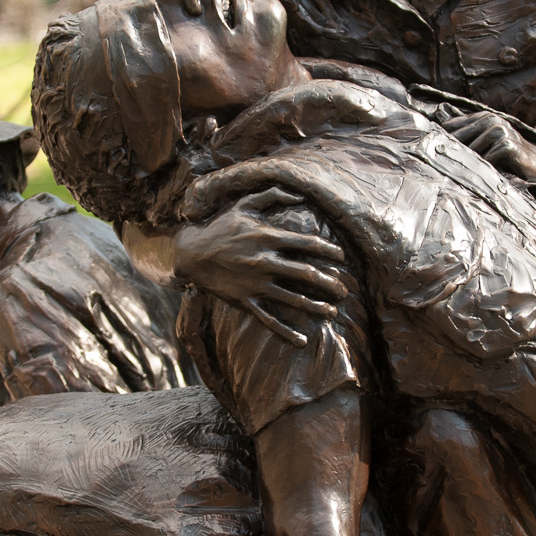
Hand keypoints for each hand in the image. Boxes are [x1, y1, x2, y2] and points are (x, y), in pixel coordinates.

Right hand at [173, 188, 347, 346]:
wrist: (190, 253)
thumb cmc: (220, 226)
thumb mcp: (244, 204)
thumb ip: (272, 195)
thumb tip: (299, 194)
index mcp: (268, 237)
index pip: (308, 244)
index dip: (329, 251)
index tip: (342, 257)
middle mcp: (265, 262)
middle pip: (306, 274)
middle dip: (330, 283)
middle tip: (344, 290)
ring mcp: (255, 284)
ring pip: (293, 299)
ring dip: (316, 307)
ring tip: (332, 312)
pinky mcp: (245, 301)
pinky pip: (268, 320)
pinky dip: (286, 332)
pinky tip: (302, 341)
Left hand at [441, 110, 535, 183]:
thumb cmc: (515, 160)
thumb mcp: (490, 147)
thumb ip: (469, 138)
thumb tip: (439, 129)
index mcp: (484, 117)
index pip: (450, 128)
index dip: (440, 143)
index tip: (428, 157)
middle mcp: (490, 120)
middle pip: (456, 141)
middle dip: (450, 157)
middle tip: (441, 173)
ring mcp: (498, 130)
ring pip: (469, 154)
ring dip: (470, 168)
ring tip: (475, 178)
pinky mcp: (505, 144)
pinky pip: (484, 162)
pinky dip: (486, 173)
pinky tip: (493, 178)